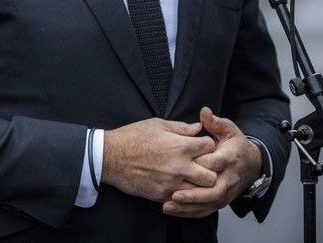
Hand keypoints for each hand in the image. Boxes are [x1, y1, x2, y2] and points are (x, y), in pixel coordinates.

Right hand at [102, 118, 217, 202]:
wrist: (110, 157)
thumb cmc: (131, 137)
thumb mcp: (156, 124)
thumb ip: (180, 127)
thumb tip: (197, 128)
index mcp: (180, 146)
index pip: (210, 147)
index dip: (207, 145)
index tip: (200, 146)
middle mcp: (180, 166)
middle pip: (212, 173)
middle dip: (209, 168)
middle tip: (200, 164)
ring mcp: (172, 183)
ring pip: (201, 190)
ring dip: (198, 183)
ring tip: (191, 177)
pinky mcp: (163, 195)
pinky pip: (184, 199)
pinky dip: (184, 193)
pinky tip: (177, 185)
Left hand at [163, 107, 262, 218]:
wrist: (251, 164)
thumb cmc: (235, 144)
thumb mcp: (228, 129)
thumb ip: (215, 122)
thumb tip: (204, 112)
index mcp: (229, 158)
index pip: (216, 163)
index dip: (201, 165)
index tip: (184, 164)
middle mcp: (228, 178)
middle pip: (213, 190)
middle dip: (194, 195)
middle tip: (174, 195)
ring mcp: (225, 192)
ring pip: (208, 203)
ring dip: (189, 207)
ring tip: (168, 206)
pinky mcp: (221, 200)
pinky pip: (207, 210)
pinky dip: (191, 212)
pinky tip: (174, 211)